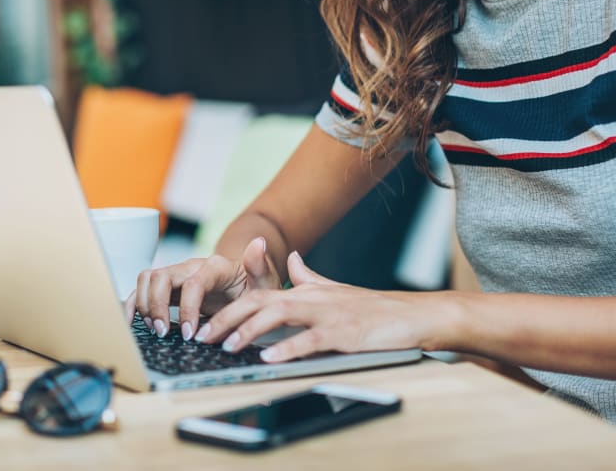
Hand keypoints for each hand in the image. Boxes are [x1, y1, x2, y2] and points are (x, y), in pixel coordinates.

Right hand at [126, 236, 280, 340]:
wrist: (248, 285)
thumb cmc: (256, 287)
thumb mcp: (266, 282)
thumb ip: (260, 266)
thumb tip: (259, 242)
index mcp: (215, 266)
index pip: (193, 282)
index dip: (187, 308)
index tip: (191, 334)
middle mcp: (192, 266)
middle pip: (161, 276)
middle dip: (157, 305)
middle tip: (165, 333)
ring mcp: (178, 275)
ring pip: (147, 279)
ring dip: (145, 304)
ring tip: (157, 330)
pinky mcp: (170, 287)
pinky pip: (144, 289)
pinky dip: (134, 303)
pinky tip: (135, 323)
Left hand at [196, 251, 428, 361]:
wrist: (411, 315)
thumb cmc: (374, 308)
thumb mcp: (335, 290)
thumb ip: (309, 276)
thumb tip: (292, 258)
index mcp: (306, 291)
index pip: (259, 294)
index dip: (230, 307)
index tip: (206, 323)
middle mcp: (312, 298)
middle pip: (261, 301)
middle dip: (228, 317)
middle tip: (204, 335)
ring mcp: (328, 314)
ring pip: (280, 315)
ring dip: (250, 330)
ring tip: (228, 346)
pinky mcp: (344, 333)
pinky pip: (310, 340)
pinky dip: (288, 348)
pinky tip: (270, 357)